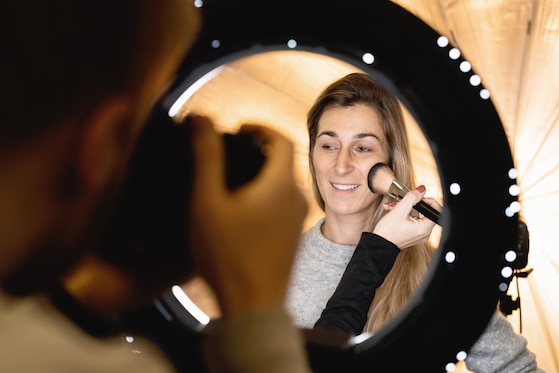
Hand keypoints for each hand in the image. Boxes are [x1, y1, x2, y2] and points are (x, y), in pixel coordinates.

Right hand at [188, 116, 307, 316]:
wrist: (253, 306)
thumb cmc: (228, 255)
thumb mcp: (208, 201)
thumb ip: (206, 156)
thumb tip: (202, 120)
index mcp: (281, 184)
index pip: (282, 138)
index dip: (260, 127)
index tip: (238, 128)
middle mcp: (297, 198)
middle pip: (282, 160)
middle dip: (257, 150)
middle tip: (228, 152)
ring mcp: (297, 219)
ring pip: (282, 183)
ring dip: (260, 174)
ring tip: (228, 181)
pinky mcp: (292, 236)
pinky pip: (281, 203)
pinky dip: (264, 194)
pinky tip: (239, 210)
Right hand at [372, 186, 440, 248]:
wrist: (378, 244)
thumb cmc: (387, 232)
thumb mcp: (399, 210)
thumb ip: (412, 197)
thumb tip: (422, 190)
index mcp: (424, 228)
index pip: (435, 210)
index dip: (427, 200)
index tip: (417, 197)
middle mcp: (424, 233)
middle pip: (424, 211)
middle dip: (411, 203)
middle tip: (402, 201)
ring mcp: (418, 234)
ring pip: (416, 214)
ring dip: (405, 207)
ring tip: (393, 206)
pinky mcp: (412, 234)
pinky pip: (412, 220)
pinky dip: (404, 214)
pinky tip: (393, 211)